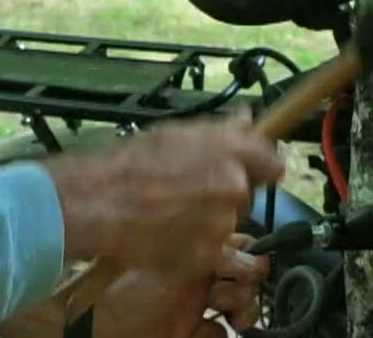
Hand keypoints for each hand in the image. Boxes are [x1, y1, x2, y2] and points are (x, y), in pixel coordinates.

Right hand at [47, 108, 285, 276]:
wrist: (100, 202)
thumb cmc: (129, 164)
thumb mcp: (175, 133)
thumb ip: (220, 130)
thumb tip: (247, 119)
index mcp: (229, 148)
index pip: (272, 161)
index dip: (261, 167)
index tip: (253, 172)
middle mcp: (234, 183)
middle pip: (248, 193)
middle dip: (228, 193)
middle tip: (194, 192)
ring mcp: (224, 221)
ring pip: (230, 222)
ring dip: (212, 220)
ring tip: (175, 213)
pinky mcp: (210, 253)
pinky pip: (218, 251)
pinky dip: (201, 246)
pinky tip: (174, 234)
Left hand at [93, 234, 267, 337]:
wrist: (96, 328)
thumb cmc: (124, 287)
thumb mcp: (172, 261)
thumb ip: (213, 253)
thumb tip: (253, 254)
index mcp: (190, 246)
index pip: (237, 245)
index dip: (246, 256)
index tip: (244, 266)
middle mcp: (197, 274)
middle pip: (244, 277)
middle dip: (244, 285)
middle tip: (224, 293)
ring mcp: (195, 306)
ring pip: (239, 307)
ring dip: (241, 309)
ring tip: (228, 314)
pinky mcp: (190, 333)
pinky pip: (219, 335)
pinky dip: (216, 334)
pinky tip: (200, 332)